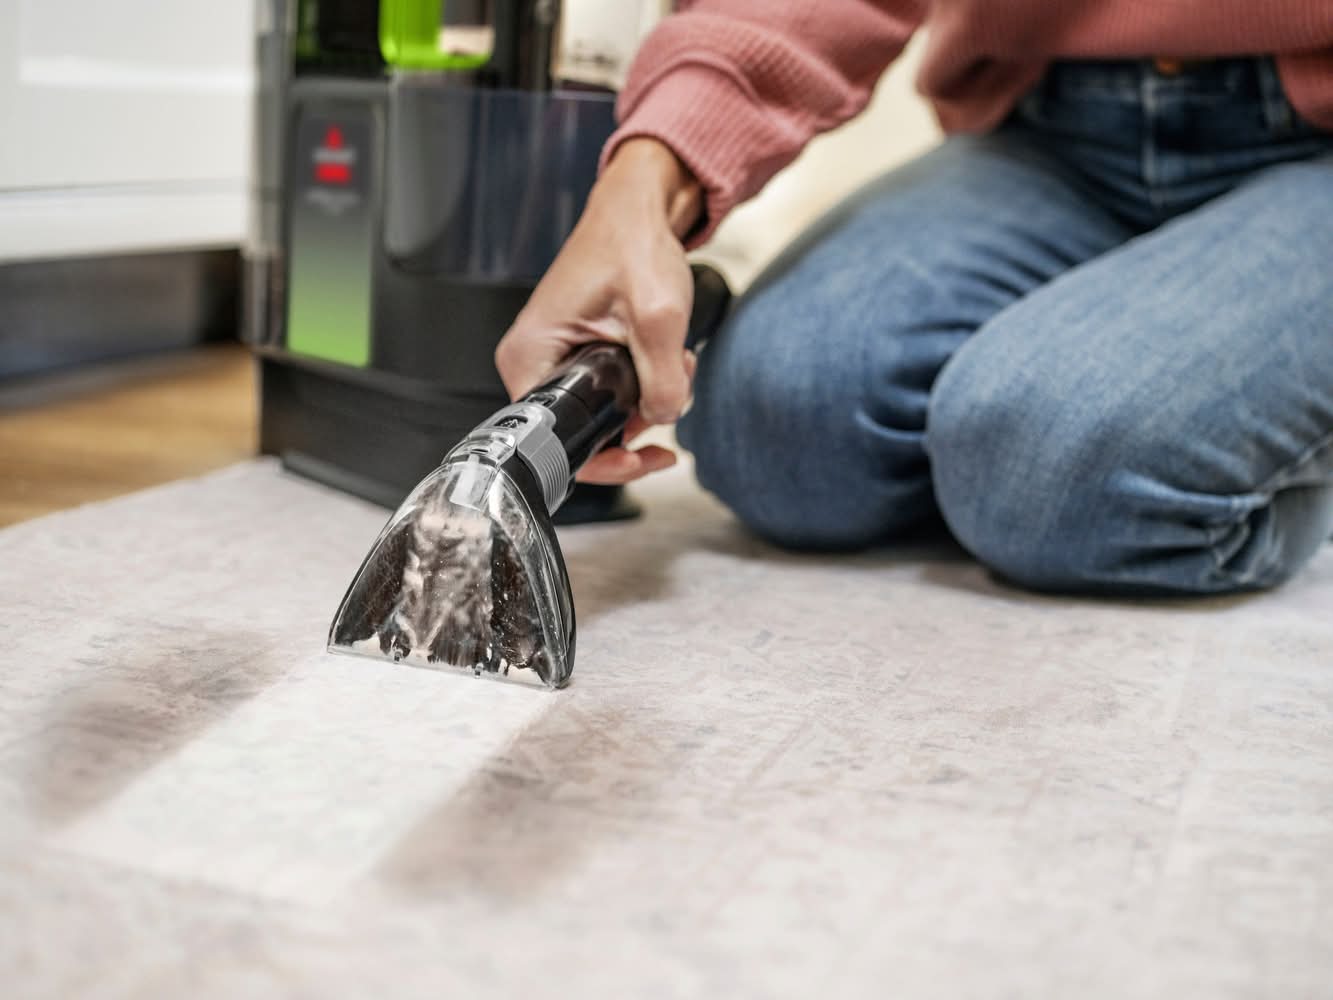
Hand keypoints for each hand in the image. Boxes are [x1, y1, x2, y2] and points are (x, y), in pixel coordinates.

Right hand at [495, 138, 702, 483]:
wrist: (641, 208)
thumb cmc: (632, 243)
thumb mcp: (657, 315)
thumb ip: (662, 379)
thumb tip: (665, 418)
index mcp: (530, 357)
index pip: (553, 440)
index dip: (603, 460)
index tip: (644, 458)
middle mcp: (534, 364)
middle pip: (582, 433)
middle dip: (636, 423)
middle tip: (671, 395)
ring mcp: (558, 361)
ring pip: (605, 415)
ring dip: (649, 400)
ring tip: (676, 361)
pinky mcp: (581, 357)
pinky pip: (613, 394)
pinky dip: (647, 384)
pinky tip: (670, 357)